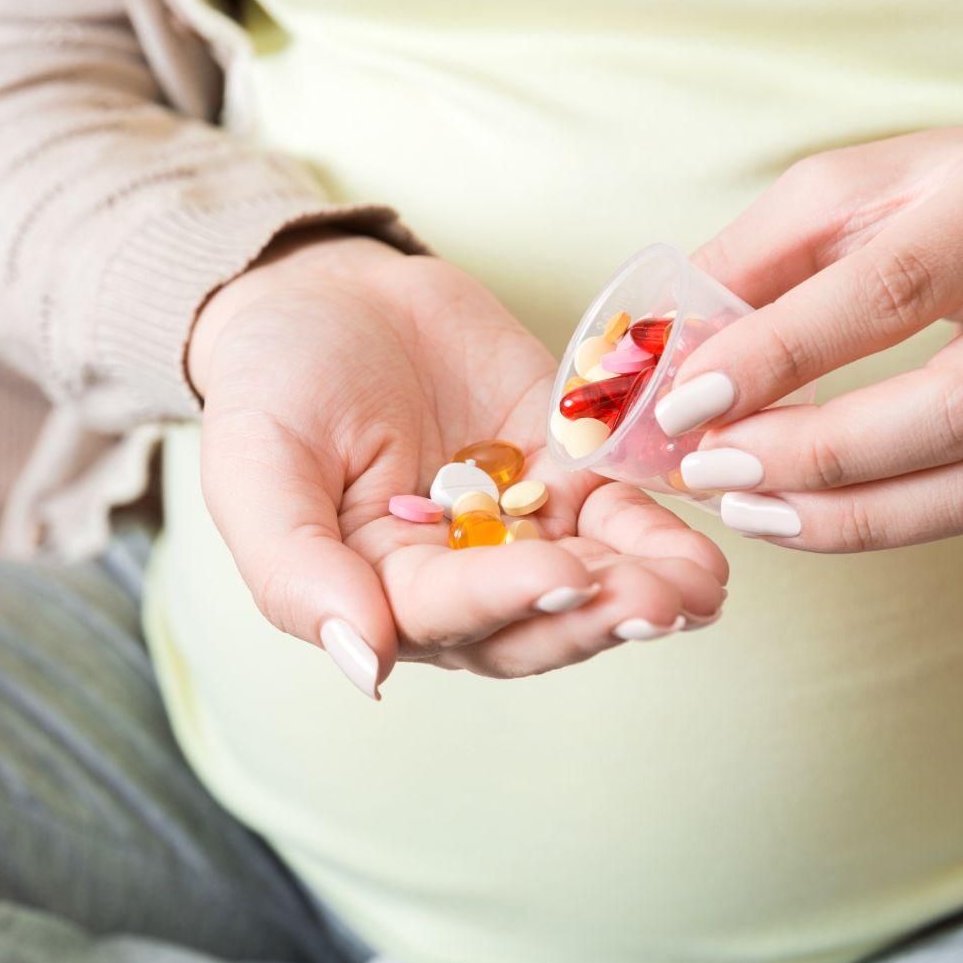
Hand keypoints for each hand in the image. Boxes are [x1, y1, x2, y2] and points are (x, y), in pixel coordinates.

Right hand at [189, 232, 728, 695]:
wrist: (325, 294)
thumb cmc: (273, 384)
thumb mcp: (255, 467)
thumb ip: (294, 573)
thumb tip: (361, 668)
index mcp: (378, 595)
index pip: (450, 616)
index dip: (507, 599)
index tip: (561, 578)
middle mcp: (459, 580)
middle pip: (537, 620)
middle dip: (598, 614)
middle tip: (657, 602)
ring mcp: (519, 529)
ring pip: (593, 576)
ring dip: (647, 585)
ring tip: (699, 585)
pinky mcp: (567, 474)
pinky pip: (621, 509)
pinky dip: (662, 527)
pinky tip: (706, 544)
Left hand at [657, 129, 962, 551]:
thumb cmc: (951, 199)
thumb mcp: (853, 189)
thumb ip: (754, 260)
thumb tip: (653, 348)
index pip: (895, 288)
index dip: (782, 354)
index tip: (685, 404)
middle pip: (957, 406)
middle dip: (817, 453)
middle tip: (713, 471)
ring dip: (851, 514)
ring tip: (747, 507)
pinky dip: (889, 524)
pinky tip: (807, 515)